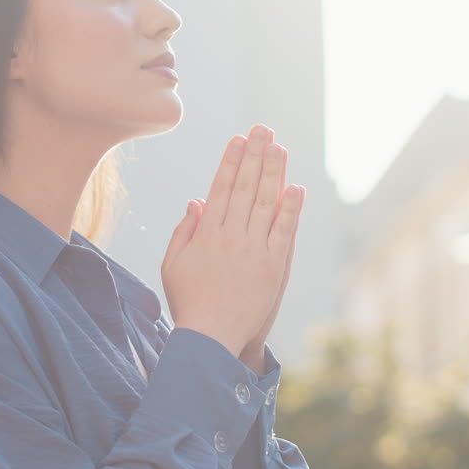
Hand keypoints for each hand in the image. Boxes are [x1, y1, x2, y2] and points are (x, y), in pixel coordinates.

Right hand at [160, 125, 304, 358]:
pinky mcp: (272, 267)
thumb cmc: (188, 302)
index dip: (231, 161)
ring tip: (279, 147)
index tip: (238, 139)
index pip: (220, 188)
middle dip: (254, 155)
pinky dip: (290, 208)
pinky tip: (295, 187)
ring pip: (265, 203)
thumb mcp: (173, 265)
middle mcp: (230, 236)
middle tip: (262, 129)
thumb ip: (183, 232)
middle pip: (245, 187)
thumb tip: (195, 201)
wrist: (210, 338)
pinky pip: (283, 231)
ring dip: (273, 172)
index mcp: (205, 234)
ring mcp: (253, 250)